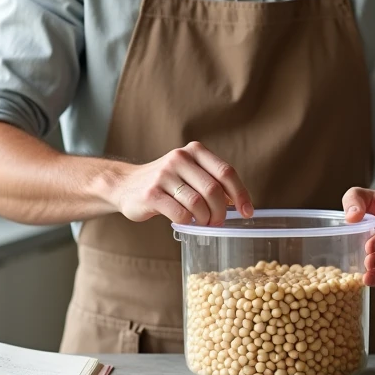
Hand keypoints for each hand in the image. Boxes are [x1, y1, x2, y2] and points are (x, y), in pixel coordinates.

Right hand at [113, 142, 253, 226]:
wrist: (125, 185)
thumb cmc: (166, 182)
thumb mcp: (190, 172)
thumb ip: (212, 181)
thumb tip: (239, 201)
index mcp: (194, 151)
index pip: (226, 172)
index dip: (241, 194)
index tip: (248, 212)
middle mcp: (180, 158)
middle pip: (214, 190)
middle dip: (221, 212)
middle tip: (218, 222)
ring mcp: (164, 175)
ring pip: (198, 203)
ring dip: (206, 219)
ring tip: (203, 223)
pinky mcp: (152, 194)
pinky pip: (181, 213)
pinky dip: (189, 223)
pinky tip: (187, 222)